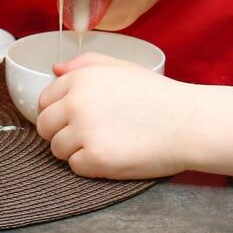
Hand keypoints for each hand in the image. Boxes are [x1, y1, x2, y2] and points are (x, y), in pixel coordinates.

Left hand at [34, 53, 232, 179]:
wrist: (188, 123)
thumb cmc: (157, 95)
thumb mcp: (122, 68)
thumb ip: (85, 65)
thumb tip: (55, 70)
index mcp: (81, 79)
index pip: (45, 100)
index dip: (58, 112)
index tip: (75, 118)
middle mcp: (76, 103)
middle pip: (45, 126)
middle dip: (61, 132)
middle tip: (88, 135)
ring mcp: (84, 132)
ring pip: (57, 149)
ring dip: (75, 150)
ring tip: (104, 143)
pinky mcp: (95, 159)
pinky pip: (75, 167)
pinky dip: (90, 166)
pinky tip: (112, 155)